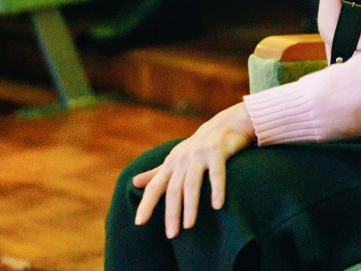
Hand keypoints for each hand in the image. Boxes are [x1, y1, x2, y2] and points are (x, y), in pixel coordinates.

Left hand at [132, 102, 255, 238]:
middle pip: (174, 190)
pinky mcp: (217, 152)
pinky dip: (217, 190)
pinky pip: (217, 174)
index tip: (139, 223)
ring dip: (190, 206)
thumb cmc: (199, 147)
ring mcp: (200, 154)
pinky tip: (217, 206)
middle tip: (172, 235)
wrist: (226, 124)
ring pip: (192, 184)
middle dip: (171, 213)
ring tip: (189, 226)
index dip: (147, 204)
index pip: (155, 186)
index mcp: (171, 162)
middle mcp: (183, 158)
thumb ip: (157, 172)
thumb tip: (134, 182)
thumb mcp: (176, 158)